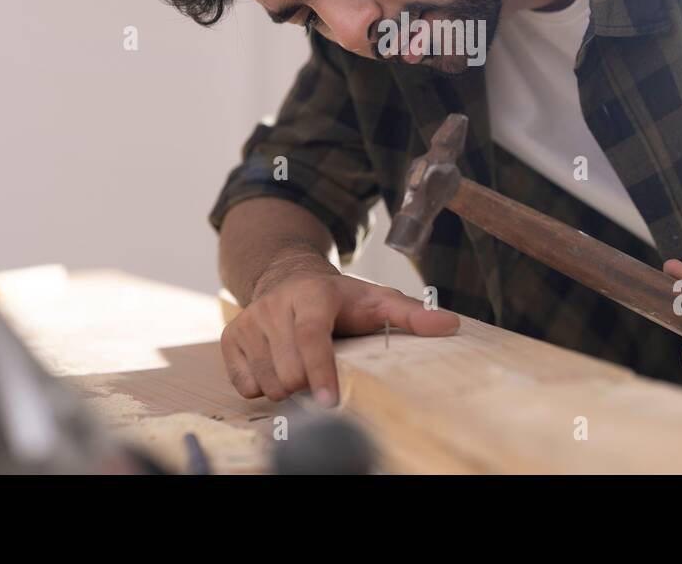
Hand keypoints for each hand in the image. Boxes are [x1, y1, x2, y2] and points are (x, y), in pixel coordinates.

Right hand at [220, 269, 459, 406]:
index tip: (328, 403)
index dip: (319, 372)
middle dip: (309, 384)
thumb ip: (412, 314)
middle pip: (289, 371)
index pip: (311, 339)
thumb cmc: (340, 297)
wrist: (289, 277)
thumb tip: (450, 324)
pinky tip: (279, 366)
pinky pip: (245, 385)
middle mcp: (274, 306)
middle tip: (323, 374)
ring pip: (267, 383)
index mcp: (312, 295)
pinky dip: (264, 386)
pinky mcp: (231, 339)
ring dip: (288, 388)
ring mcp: (249, 322)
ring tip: (302, 366)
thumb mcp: (377, 300)